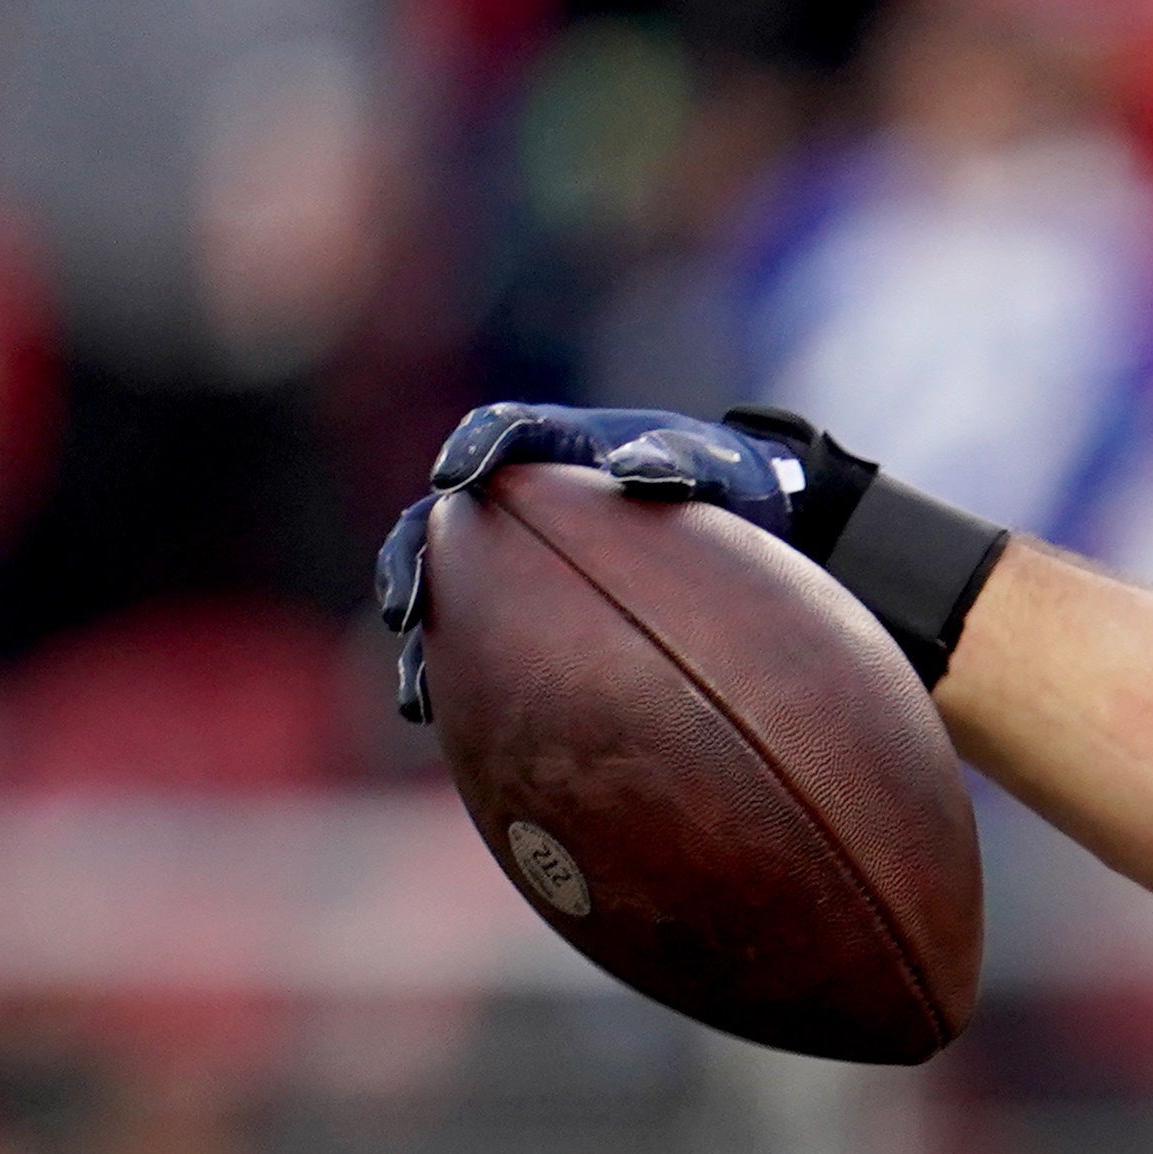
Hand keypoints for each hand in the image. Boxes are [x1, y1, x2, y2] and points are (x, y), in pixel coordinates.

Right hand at [374, 403, 810, 722]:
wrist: (747, 522)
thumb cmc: (726, 483)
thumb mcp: (715, 464)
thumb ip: (678, 460)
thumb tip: (642, 474)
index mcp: (558, 447)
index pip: (501, 434)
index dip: (471, 450)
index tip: (455, 478)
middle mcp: (519, 497)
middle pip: (439, 524)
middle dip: (413, 562)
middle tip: (405, 605)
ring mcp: (513, 554)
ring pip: (444, 589)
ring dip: (423, 638)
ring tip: (414, 691)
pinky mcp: (524, 606)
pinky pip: (478, 640)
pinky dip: (456, 676)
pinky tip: (441, 719)